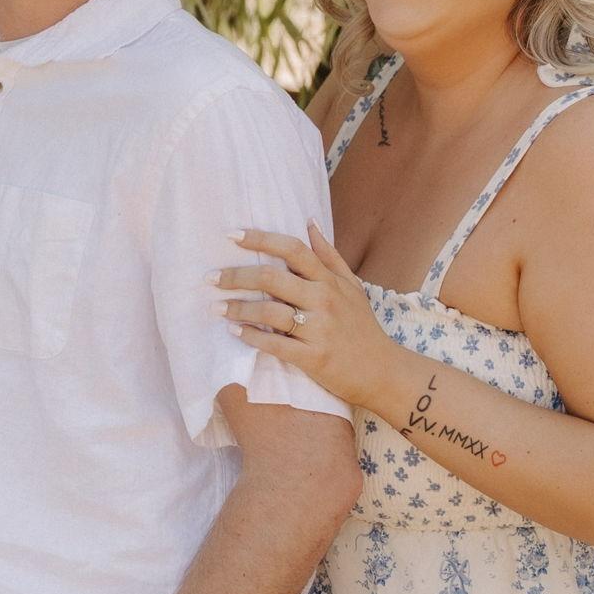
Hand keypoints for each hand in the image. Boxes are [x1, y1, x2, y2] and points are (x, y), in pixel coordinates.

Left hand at [217, 224, 407, 407]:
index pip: (292, 249)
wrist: (382, 371)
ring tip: (217, 308)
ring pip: (269, 311)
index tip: (232, 235)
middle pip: (272, 278)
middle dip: (236, 275)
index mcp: (329, 281)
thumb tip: (309, 222)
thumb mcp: (352, 286)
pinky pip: (276, 345)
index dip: (261, 239)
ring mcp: (319, 329)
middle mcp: (324, 300)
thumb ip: (329, 255)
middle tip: (211, 277)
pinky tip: (236, 332)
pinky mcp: (314, 357)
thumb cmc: (362, 327)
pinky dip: (252, 337)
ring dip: (238, 308)